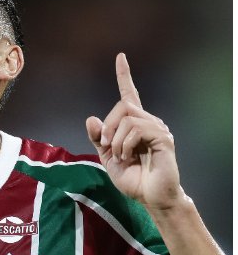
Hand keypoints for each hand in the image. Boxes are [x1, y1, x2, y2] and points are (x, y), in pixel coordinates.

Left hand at [85, 53, 185, 211]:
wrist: (150, 197)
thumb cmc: (132, 178)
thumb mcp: (108, 157)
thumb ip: (99, 139)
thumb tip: (91, 118)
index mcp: (134, 125)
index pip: (129, 95)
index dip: (124, 76)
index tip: (120, 57)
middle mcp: (148, 122)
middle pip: (122, 106)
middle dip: (108, 126)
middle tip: (106, 146)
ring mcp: (158, 129)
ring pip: (128, 118)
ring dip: (116, 139)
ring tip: (122, 156)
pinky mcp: (163, 138)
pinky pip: (137, 129)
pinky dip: (126, 144)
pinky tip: (129, 156)